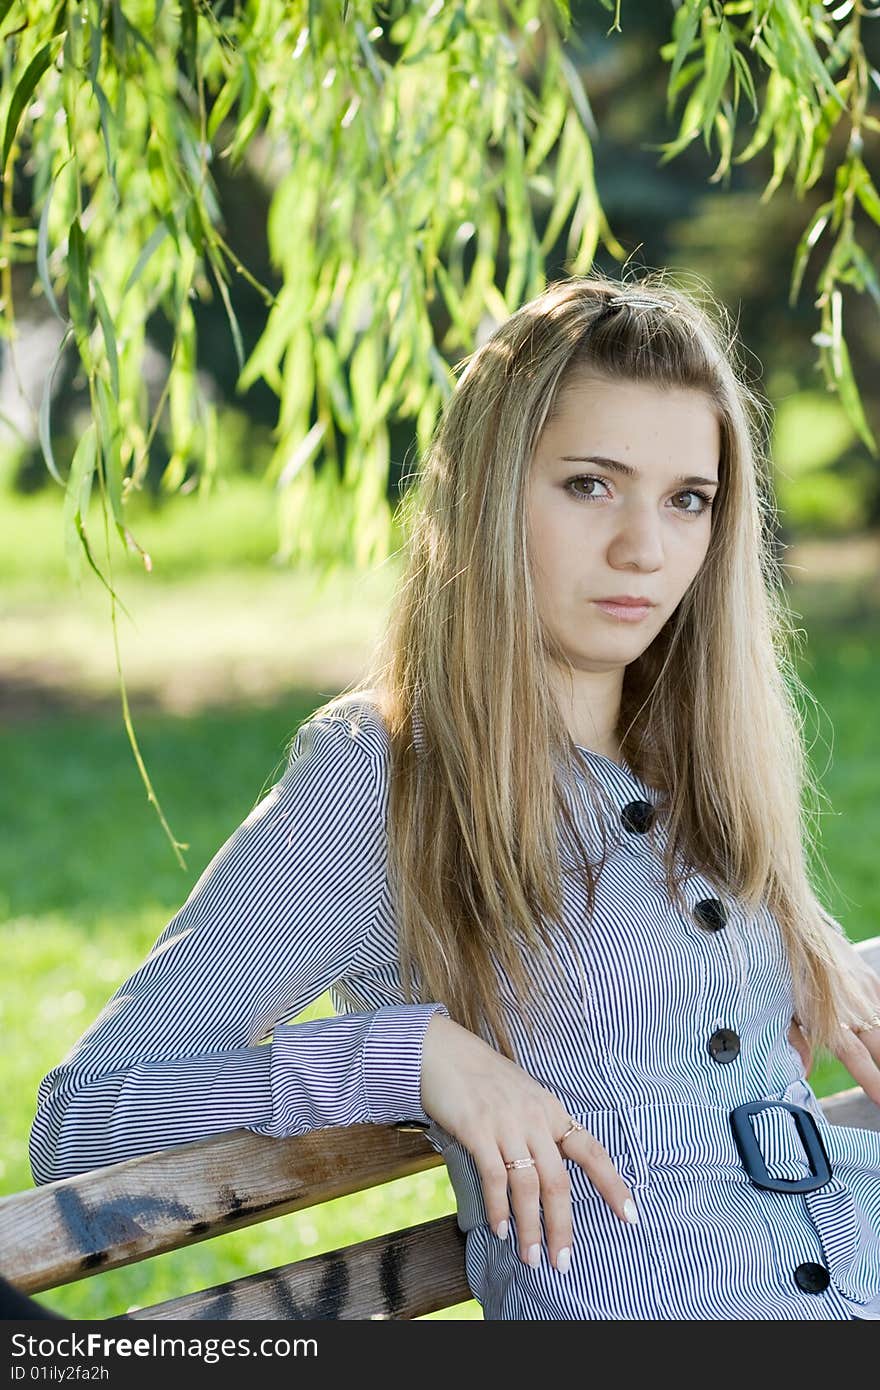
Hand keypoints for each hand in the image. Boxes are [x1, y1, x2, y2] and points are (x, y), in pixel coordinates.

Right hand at [420, 1013, 637, 1274]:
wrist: (443, 1052)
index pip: (592, 1151)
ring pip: (528, 1186)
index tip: (631, 1217)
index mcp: (551, 1111)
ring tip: (531, 1257)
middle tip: (562, 1262)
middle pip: (558, 1181)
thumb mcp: (523, 1096)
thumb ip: (539, 1128)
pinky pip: (494, 1177)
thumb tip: (548, 1173)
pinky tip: (500, 1229)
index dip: (613, 1185)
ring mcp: (506, 1123)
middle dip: (562, 1226)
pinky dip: (499, 1208)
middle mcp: (534, 1118)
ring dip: (530, 1227)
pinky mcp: (477, 1129)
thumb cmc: (483, 1077)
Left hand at [787, 942, 879, 1105]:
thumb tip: (802, 1072)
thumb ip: (794, 1041)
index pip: (857, 1057)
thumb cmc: (779, 969)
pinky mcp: (869, 977)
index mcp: (829, 1017)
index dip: (873, 1080)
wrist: (790, 926)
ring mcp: (864, 989)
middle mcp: (852, 1005)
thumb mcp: (779, 1008)